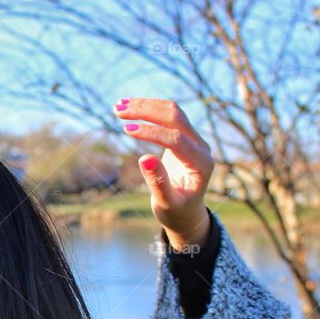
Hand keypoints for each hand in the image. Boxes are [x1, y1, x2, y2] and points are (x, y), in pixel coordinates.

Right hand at [114, 98, 213, 252]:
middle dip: (147, 111)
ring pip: (171, 111)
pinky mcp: (184, 136)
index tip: (127, 130)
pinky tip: (129, 108)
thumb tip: (144, 158)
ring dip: (146, 106)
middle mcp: (201, 147)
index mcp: (201, 164)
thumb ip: (158, 182)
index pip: (176, 139)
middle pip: (175, 117)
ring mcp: (194, 139)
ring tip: (118, 107)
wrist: (186, 212)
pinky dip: (149, 109)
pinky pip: (168, 115)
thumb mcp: (166, 203)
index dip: (151, 133)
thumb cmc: (176, 211)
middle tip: (118, 111)